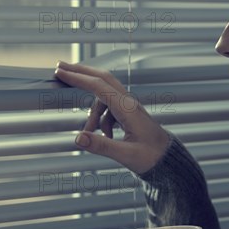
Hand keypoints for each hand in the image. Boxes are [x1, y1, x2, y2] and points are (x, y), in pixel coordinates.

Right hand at [54, 61, 169, 173]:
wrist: (168, 160)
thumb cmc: (152, 157)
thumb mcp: (125, 155)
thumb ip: (101, 146)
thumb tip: (78, 138)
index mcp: (128, 108)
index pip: (99, 86)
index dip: (78, 78)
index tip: (60, 72)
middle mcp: (128, 103)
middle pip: (102, 79)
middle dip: (81, 73)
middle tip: (59, 68)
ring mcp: (129, 107)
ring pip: (103, 98)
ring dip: (92, 114)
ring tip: (88, 134)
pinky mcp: (129, 113)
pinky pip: (108, 110)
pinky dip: (101, 121)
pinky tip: (105, 138)